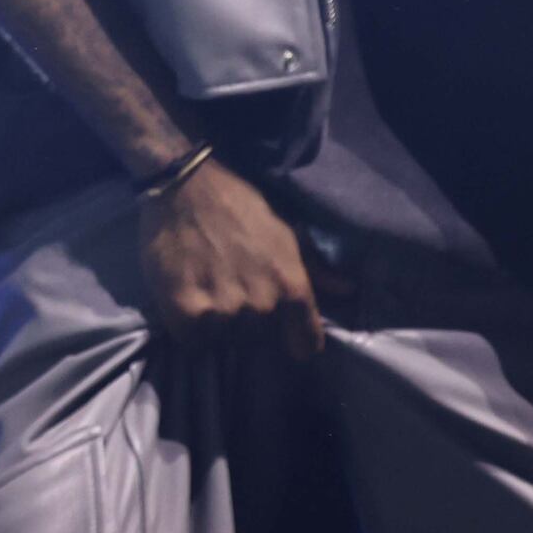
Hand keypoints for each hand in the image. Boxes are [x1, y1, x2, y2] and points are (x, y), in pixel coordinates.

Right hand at [137, 159, 323, 357]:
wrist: (184, 187)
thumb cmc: (239, 207)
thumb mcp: (285, 233)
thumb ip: (316, 270)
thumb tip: (348, 291)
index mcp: (292, 287)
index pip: (305, 345)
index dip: (292, 338)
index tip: (279, 329)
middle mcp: (262, 306)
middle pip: (257, 343)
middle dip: (247, 323)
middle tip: (231, 289)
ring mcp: (223, 312)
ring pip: (224, 341)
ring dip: (216, 324)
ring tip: (208, 288)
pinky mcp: (186, 314)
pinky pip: (193, 341)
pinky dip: (188, 325)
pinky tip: (187, 295)